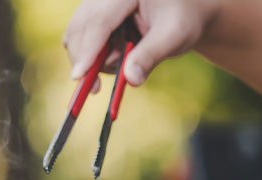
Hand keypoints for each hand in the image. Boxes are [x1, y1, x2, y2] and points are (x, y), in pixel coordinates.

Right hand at [64, 0, 221, 85]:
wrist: (185, 9)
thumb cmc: (183, 18)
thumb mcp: (174, 36)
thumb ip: (151, 55)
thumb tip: (131, 80)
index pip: (100, 20)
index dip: (88, 49)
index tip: (79, 76)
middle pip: (81, 26)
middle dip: (85, 59)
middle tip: (96, 88)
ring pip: (76, 32)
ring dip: (90, 57)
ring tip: (124, 59)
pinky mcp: (94, 9)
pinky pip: (81, 34)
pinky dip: (91, 52)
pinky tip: (118, 54)